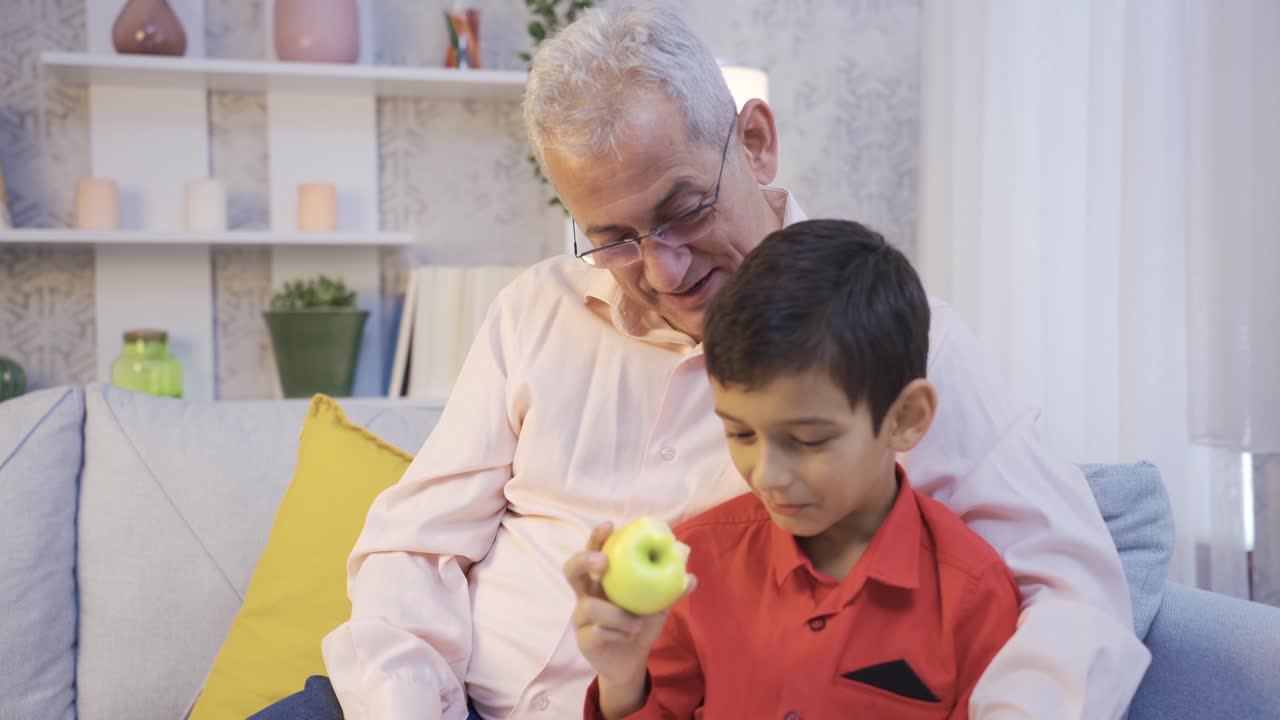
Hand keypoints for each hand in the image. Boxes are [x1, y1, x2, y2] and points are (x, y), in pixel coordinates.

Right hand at [565, 523, 696, 708]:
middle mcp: (588, 593)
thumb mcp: (658, 605)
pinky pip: (597, 631)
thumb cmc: (641, 624)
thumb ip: (671, 590)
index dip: (597, 537)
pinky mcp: (583, 638)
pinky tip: (630, 635)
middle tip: (604, 563)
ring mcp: (581, 616)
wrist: (632, 660)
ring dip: (617, 615)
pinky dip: (618, 632)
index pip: (594, 551)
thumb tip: (692, 577)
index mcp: (604, 579)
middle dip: (585, 560)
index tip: (609, 526)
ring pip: (589, 606)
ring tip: (637, 623)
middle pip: (571, 569)